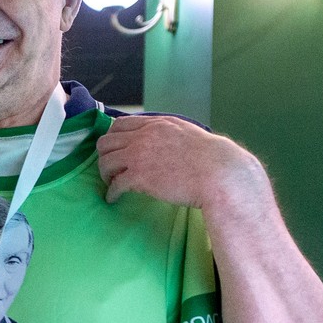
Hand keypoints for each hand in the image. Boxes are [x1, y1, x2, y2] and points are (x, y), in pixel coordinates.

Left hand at [96, 114, 271, 216]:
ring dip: (105, 174)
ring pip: (105, 162)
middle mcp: (143, 136)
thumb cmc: (210, 158)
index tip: (114, 149)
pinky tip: (113, 198)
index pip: (120, 124)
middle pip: (106, 142)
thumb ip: (169, 134)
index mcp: (156, 124)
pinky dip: (111, 192)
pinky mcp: (139, 177)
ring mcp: (139, 155)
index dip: (113, 138)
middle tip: (111, 168)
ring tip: (111, 183)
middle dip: (105, 156)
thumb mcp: (187, 133)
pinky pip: (114, 184)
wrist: (217, 173)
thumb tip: (166, 141)